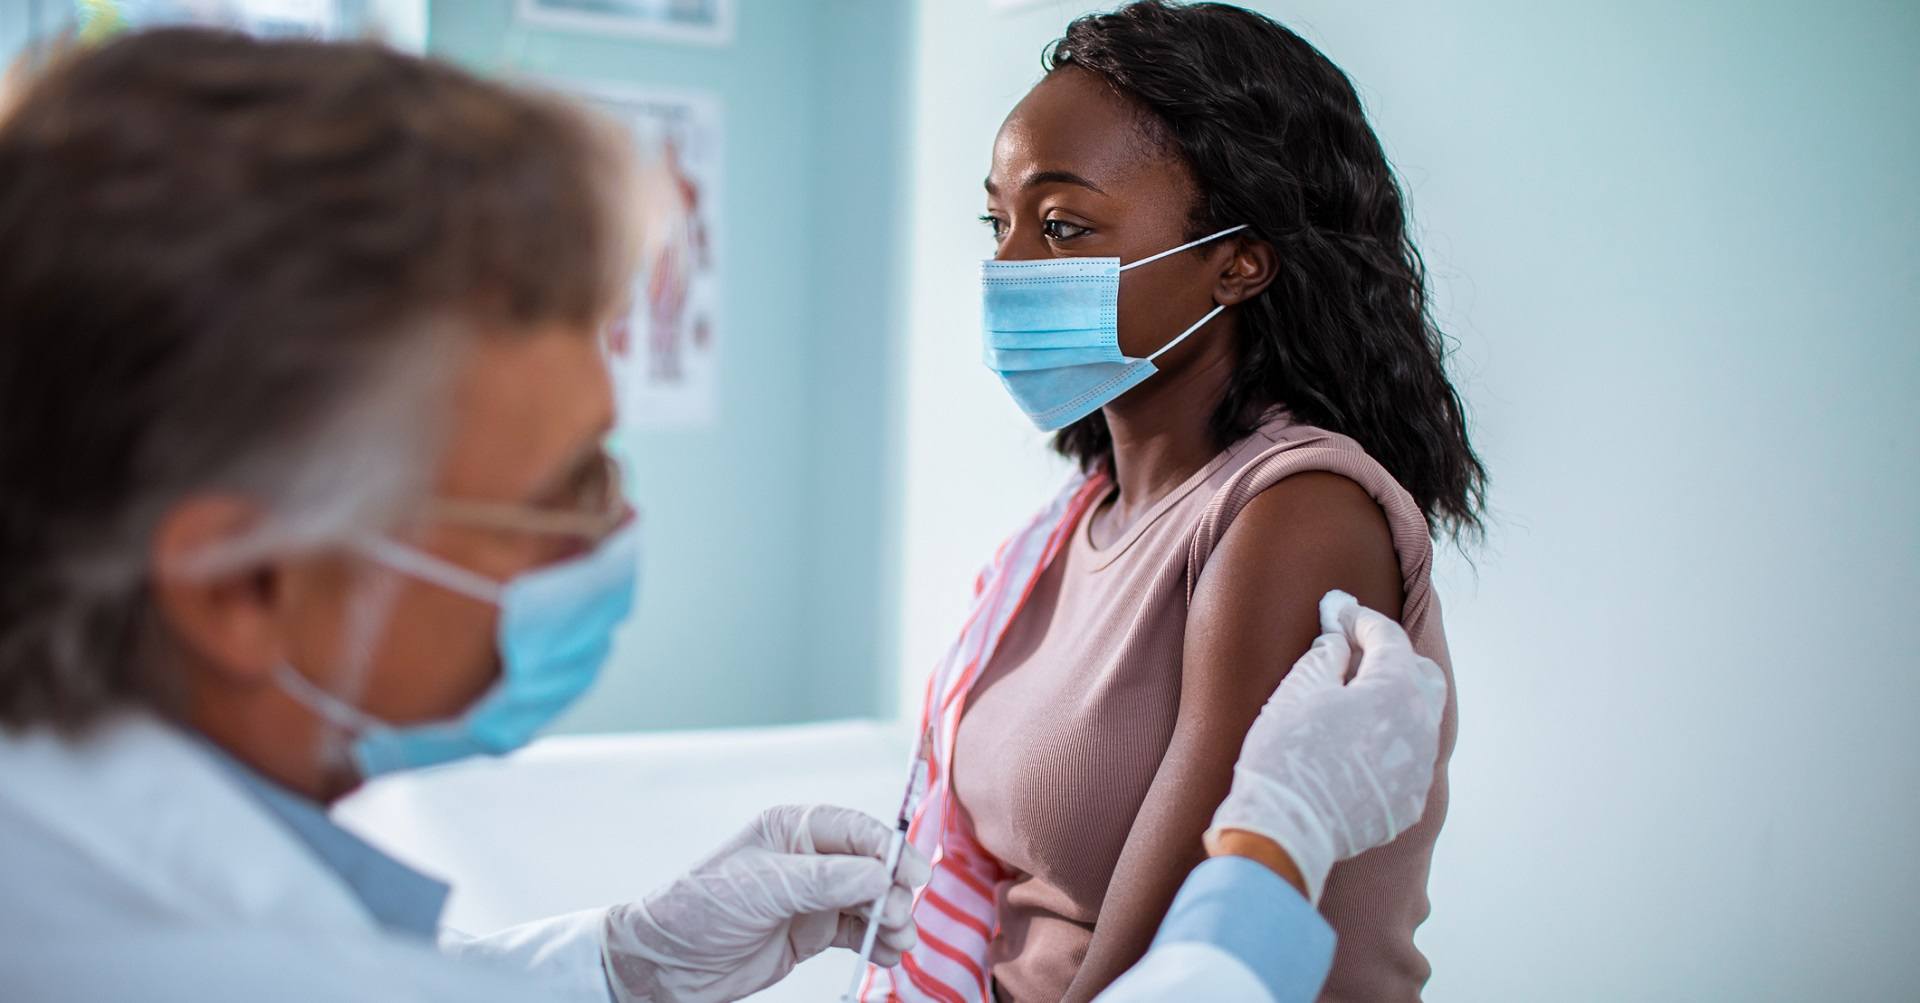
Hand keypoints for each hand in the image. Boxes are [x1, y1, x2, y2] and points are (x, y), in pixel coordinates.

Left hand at [601, 804, 930, 1002]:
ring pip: (871, 901)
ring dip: (891, 919)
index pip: (854, 829)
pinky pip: (858, 932)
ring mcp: (812, 897)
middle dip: (893, 889)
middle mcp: (808, 859)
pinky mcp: (813, 932)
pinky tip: (889, 953)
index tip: (911, 875)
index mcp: (791, 829)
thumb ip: (823, 880)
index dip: (888, 849)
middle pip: (871, 866)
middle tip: (899, 915)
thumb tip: (880, 874)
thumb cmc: (697, 908)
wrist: (664, 964)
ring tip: (899, 941)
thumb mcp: (761, 887)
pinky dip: (878, 942)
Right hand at [1206, 590, 1446, 903]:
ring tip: (1350, 701)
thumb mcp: (1299, 690)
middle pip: (1421, 676)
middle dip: (1392, 657)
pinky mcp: (1408, 803)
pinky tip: (1352, 746)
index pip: (1389, 637)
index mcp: (1396, 691)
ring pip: (1417, 721)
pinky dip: (1386, 744)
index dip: (1361, 619)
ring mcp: (1418, 770)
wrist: (1283, 832)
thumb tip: (1339, 637)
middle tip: (1353, 653)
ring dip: (1391, 703)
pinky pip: (1406, 760)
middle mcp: (1421, 729)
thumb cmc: (1286, 754)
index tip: (1339, 612)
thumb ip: (1326, 653)